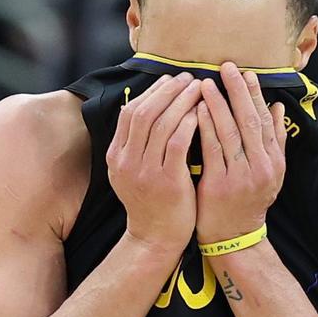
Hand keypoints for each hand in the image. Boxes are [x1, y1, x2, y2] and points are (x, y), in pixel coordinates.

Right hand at [107, 73, 201, 255]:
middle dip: (168, 91)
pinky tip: (201, 113)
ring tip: (200, 89)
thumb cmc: (153, 201)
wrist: (156, 238)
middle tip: (189, 78)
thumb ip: (137, 144)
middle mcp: (125, 162)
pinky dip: (188, 124)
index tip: (172, 80)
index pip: (130, 112)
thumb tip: (149, 106)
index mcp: (116, 156)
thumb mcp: (134, 171)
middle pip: (144, 112)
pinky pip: (176, 144)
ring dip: (181, 102)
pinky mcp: (165, 182)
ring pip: (160, 124)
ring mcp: (144, 172)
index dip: (153, 92)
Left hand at [195, 62, 287, 244]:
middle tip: (227, 67)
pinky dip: (204, 126)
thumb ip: (274, 141)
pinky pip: (211, 149)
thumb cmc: (247, 201)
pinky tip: (196, 110)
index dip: (255, 95)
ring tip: (206, 83)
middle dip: (238, 91)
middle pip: (249, 120)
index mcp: (273, 161)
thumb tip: (277, 108)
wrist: (233, 238)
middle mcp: (261, 167)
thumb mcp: (269, 173)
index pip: (265, 120)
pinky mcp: (219, 185)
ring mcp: (241, 176)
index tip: (246, 73)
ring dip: (218, 104)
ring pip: (230, 132)